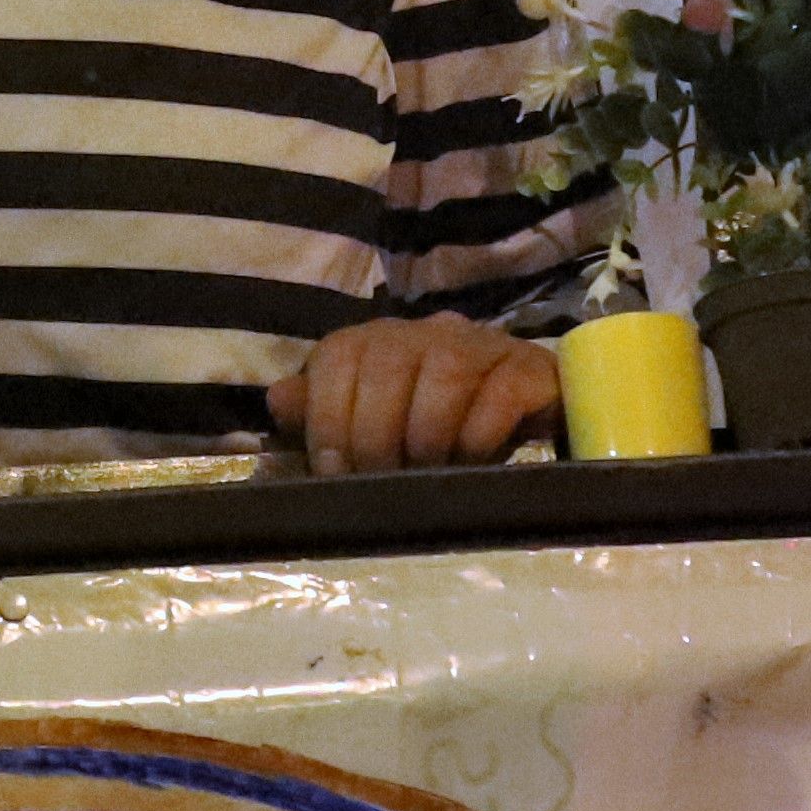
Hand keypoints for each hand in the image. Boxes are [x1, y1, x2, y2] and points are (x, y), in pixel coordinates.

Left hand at [273, 315, 562, 478]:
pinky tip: (472, 461)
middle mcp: (428, 331)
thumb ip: (321, 413)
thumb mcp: (373, 426)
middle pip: (388, 361)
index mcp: (380, 341)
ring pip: (446, 369)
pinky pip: (502, 391)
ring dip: (428, 431)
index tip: (335, 471)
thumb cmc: (437, 430)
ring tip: (428, 470)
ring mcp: (483, 344)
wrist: (528, 423)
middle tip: (382, 479)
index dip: (328, 416)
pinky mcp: (529, 368)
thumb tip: (280, 399)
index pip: (339, 355)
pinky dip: (480, 433)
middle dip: (376, 431)